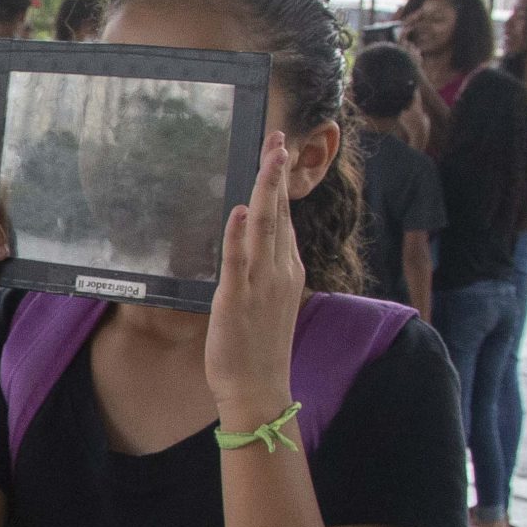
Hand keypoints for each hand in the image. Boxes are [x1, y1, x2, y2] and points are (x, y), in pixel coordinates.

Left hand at [205, 131, 304, 427]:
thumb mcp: (271, 301)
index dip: (283, 185)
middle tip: (277, 138)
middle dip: (278, 173)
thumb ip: (268, 269)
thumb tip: (262, 241)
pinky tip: (241, 208)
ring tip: (269, 156)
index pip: (287, 219)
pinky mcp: (238, 297)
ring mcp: (261, 283)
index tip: (280, 154)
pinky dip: (240, 232)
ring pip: (267, 226)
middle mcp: (280, 271)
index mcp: (289, 271)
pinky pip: (239, 258)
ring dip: (267, 189)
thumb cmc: (260, 348)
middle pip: (281, 213)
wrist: (259, 388)